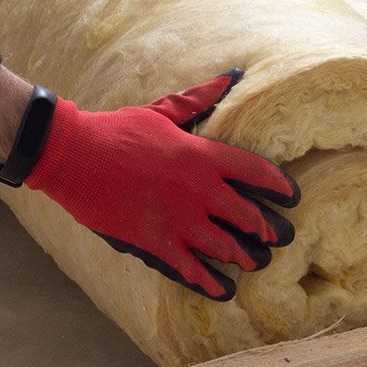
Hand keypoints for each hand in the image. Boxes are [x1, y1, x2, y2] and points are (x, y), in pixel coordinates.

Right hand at [24, 71, 299, 300]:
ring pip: (226, 247)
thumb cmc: (118, 129)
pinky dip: (210, 282)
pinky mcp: (155, 241)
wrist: (73, 154)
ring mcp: (178, 219)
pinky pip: (191, 268)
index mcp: (203, 155)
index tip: (293, 196)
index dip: (281, 186)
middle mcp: (198, 190)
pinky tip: (224, 290)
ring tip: (256, 262)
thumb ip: (199, 100)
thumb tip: (230, 76)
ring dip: (244, 257)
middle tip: (280, 237)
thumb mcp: (163, 112)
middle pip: (248, 215)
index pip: (257, 172)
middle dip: (268, 229)